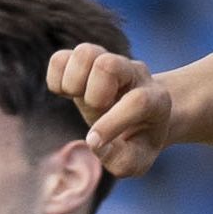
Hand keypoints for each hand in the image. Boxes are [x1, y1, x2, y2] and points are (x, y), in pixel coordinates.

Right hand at [47, 43, 173, 177]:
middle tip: (95, 111)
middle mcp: (134, 74)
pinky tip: (68, 95)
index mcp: (155, 100)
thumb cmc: (138, 142)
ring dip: (73, 81)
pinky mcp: (87, 62)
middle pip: (108, 65)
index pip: (137, 101)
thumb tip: (93, 143)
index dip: (112, 123)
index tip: (93, 141)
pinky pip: (60, 58)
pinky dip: (57, 78)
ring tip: (79, 99)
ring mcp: (110, 62)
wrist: (140, 118)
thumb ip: (120, 160)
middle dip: (93, 94)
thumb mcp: (136, 160)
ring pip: (85, 53)